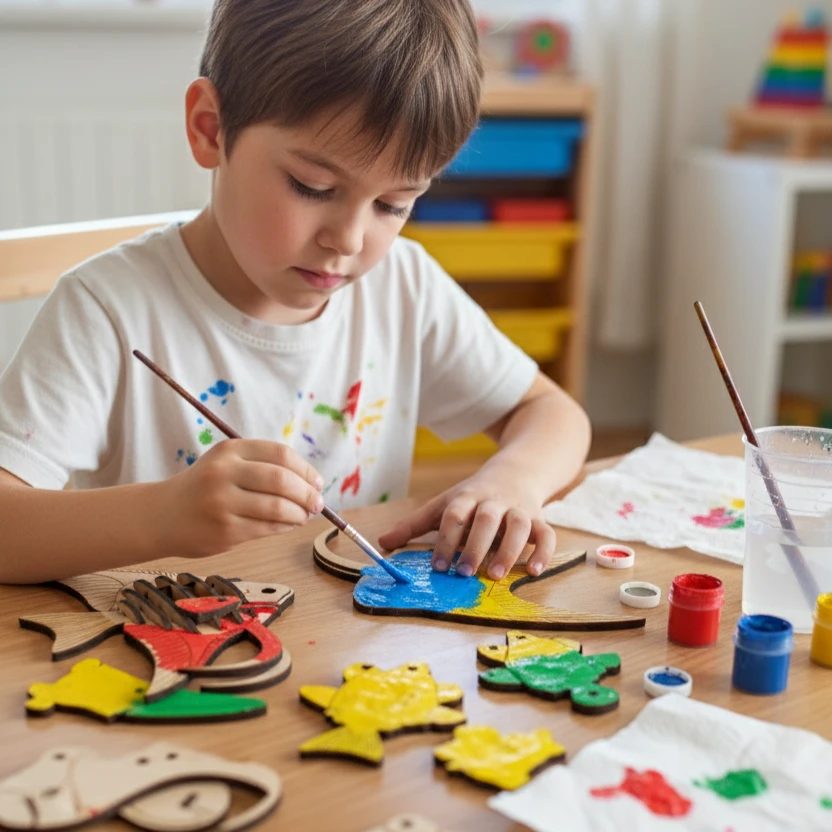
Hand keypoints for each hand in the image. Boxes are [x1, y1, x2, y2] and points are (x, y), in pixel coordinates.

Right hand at [155, 439, 323, 556]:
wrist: (162, 516)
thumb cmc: (204, 488)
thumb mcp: (226, 463)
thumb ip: (262, 466)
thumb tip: (311, 484)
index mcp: (229, 450)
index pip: (280, 454)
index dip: (305, 470)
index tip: (317, 482)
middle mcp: (224, 473)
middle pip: (282, 481)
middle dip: (307, 494)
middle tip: (317, 503)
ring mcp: (223, 503)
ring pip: (278, 508)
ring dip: (299, 514)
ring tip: (304, 516)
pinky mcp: (224, 530)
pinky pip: (267, 528)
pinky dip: (285, 527)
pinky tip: (289, 525)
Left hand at [377, 471, 555, 580]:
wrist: (516, 472)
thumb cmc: (473, 497)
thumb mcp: (443, 504)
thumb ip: (414, 525)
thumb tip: (382, 542)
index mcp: (467, 497)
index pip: (454, 514)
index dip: (445, 539)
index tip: (437, 566)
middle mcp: (494, 501)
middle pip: (486, 518)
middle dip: (475, 545)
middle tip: (464, 573)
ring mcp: (519, 509)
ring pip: (518, 525)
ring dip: (509, 550)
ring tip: (495, 575)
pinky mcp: (539, 519)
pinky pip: (546, 535)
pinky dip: (543, 553)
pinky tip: (533, 572)